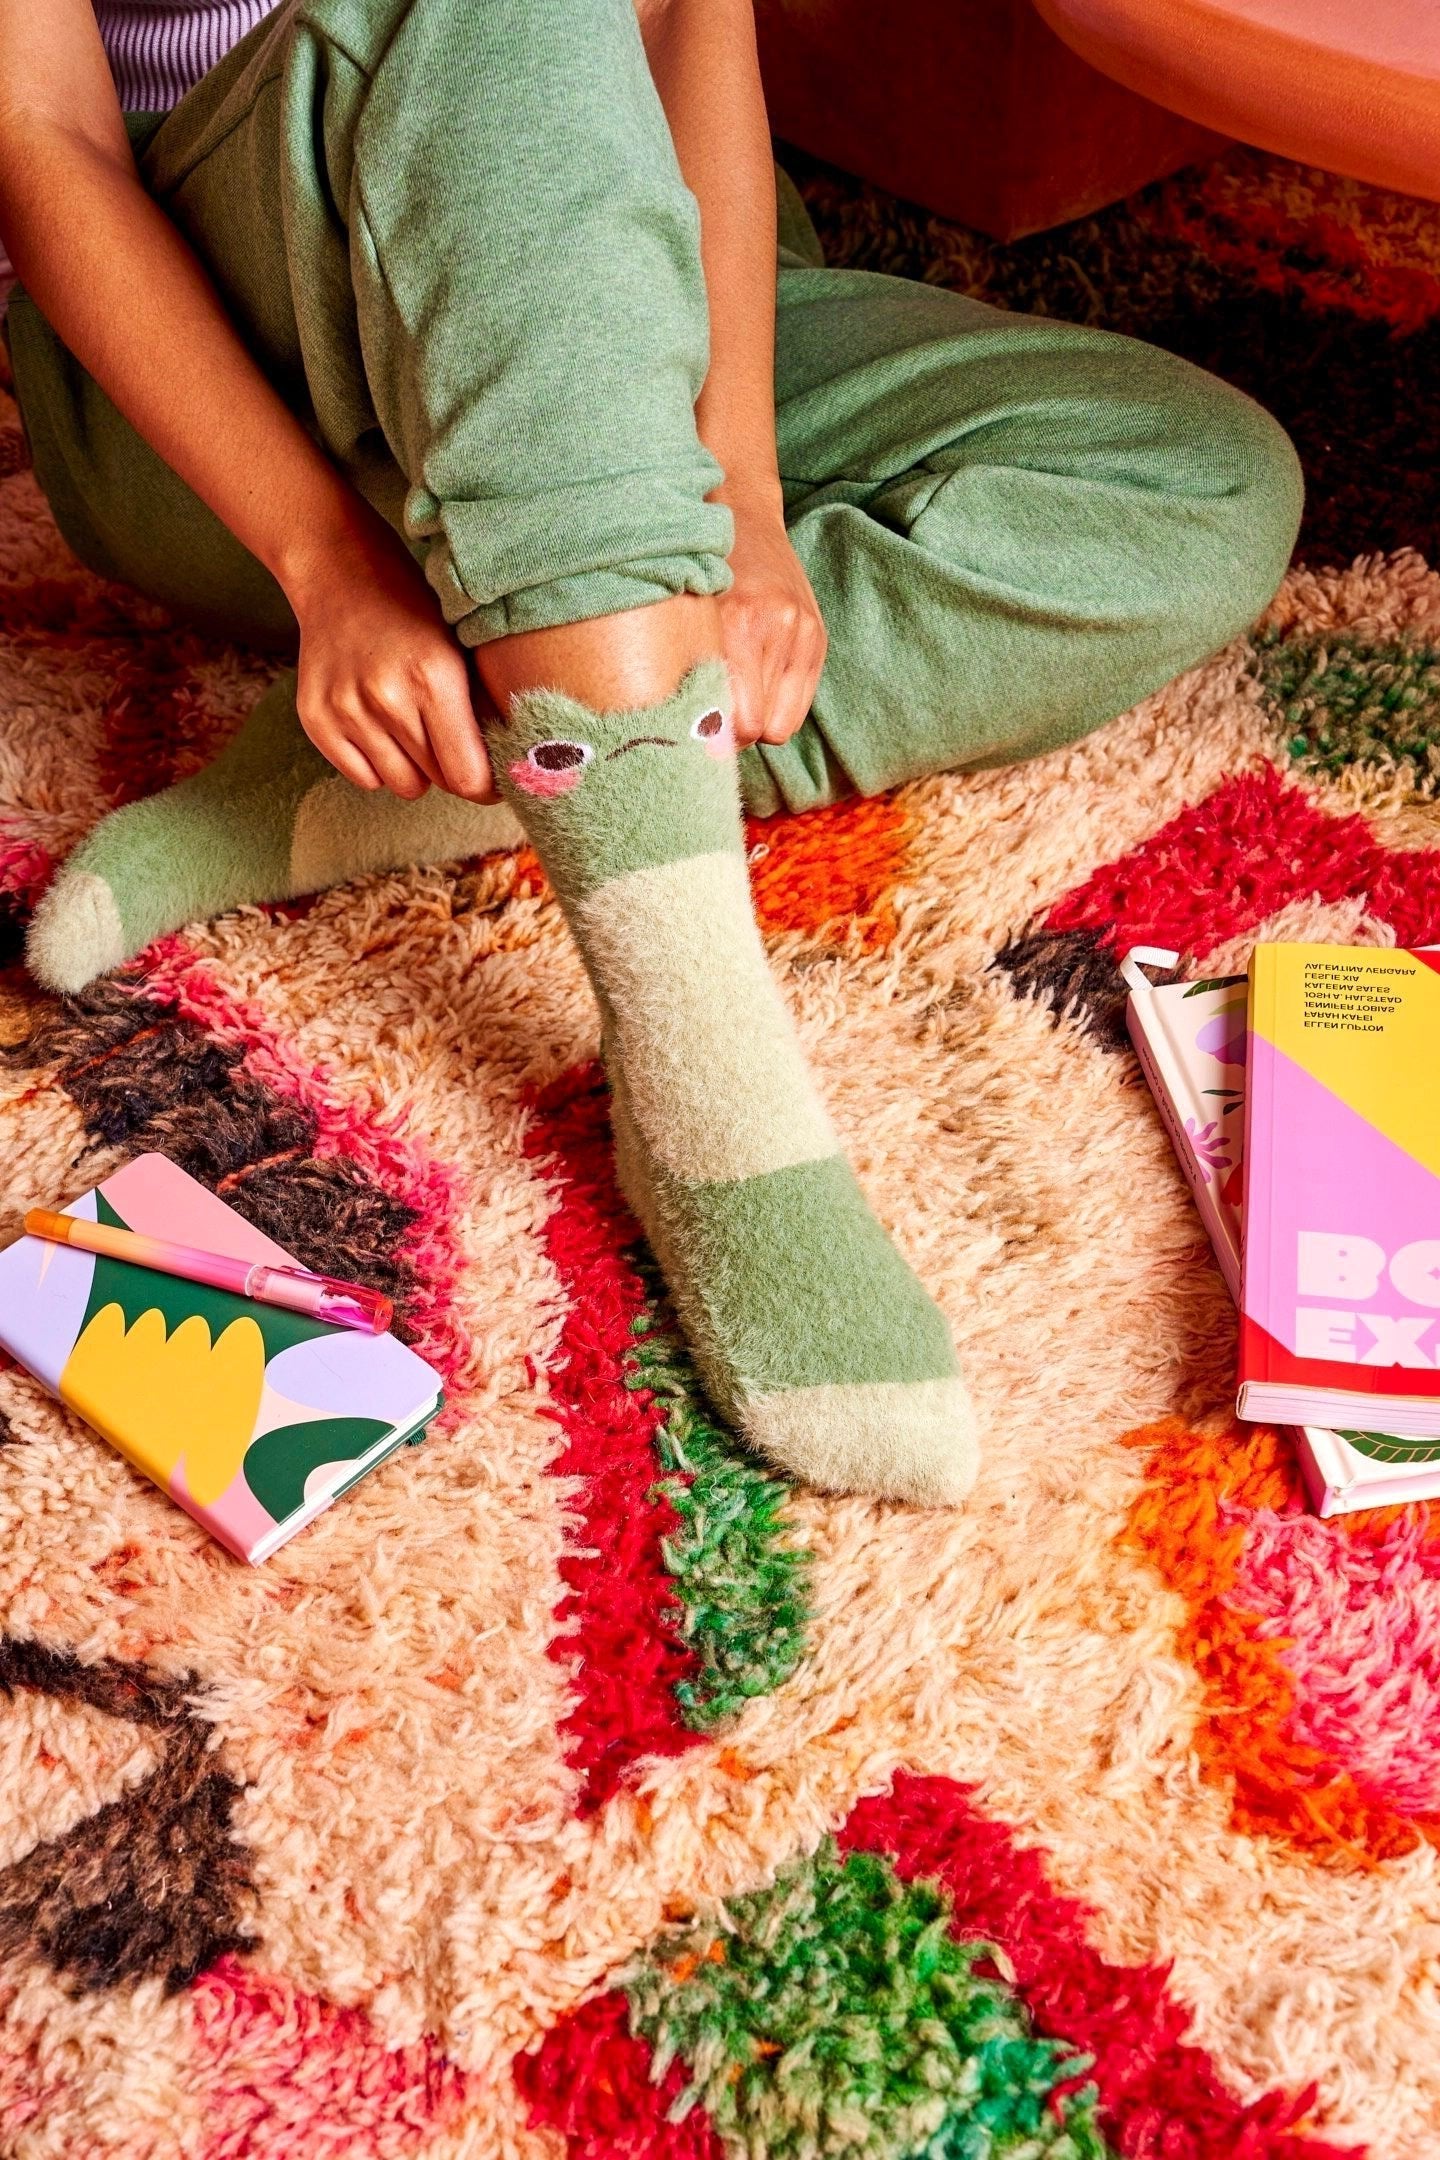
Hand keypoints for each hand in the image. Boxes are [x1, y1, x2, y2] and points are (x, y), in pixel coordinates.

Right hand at [282, 507, 496, 801]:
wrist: (340, 571)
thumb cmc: (414, 610)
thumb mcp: (462, 648)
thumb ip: (483, 708)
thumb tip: (517, 769)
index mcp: (435, 678)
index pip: (468, 777)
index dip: (487, 786)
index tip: (492, 779)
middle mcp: (387, 698)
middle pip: (437, 782)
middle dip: (451, 769)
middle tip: (449, 737)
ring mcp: (346, 710)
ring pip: (402, 786)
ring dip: (415, 769)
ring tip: (413, 727)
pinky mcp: (315, 718)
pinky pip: (363, 778)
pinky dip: (378, 764)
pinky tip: (380, 727)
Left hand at [716, 487, 825, 749]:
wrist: (743, 518)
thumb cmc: (702, 571)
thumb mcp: (687, 618)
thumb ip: (695, 673)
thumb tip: (699, 740)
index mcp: (739, 624)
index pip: (741, 722)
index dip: (718, 736)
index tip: (699, 728)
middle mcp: (778, 629)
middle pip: (762, 729)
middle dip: (737, 732)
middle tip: (714, 712)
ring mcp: (804, 633)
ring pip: (783, 724)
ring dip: (758, 719)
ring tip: (737, 693)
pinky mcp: (818, 637)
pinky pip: (799, 705)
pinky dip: (777, 704)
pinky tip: (759, 682)